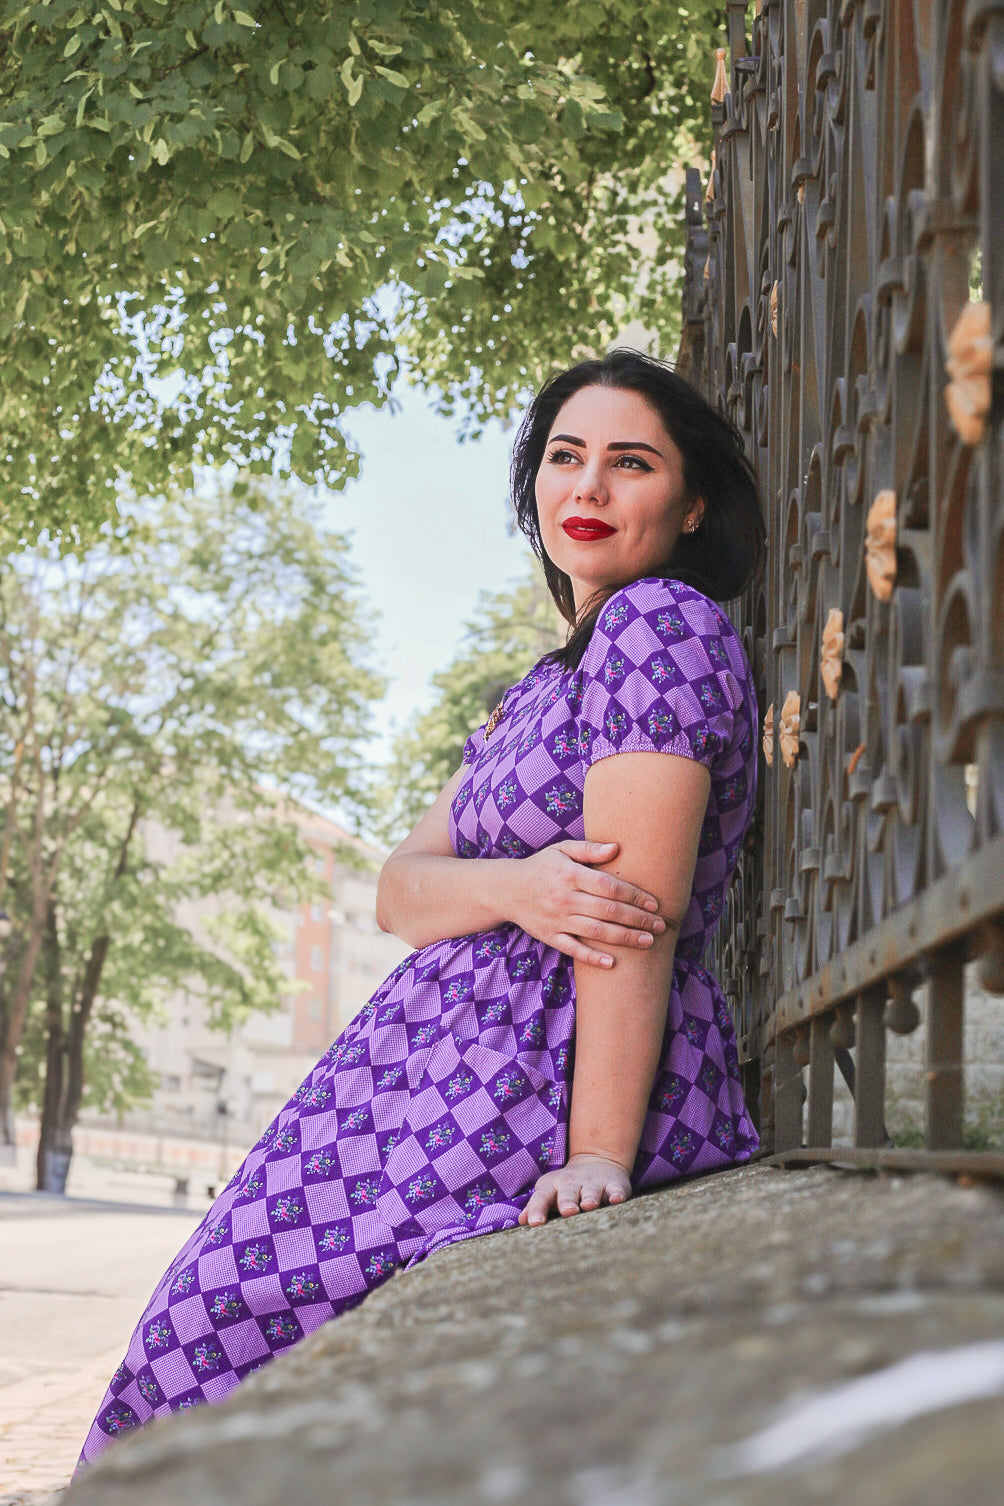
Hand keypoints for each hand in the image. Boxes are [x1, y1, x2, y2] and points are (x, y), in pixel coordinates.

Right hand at [502, 840, 664, 966]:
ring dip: (624, 938)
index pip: (608, 886)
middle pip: (607, 910)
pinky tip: (613, 963)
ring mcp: (557, 919)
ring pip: (596, 931)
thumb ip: (589, 849)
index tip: (654, 903)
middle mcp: (564, 898)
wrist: (507, 889)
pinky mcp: (550, 936)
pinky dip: (592, 957)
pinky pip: (573, 949)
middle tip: (660, 925)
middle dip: (637, 919)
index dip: (633, 895)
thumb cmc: (542, 866)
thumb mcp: (562, 850)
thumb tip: (617, 848)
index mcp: (569, 874)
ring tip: (648, 941)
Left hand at [518, 1153, 631, 1226]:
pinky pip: (614, 1189)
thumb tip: (522, 1220)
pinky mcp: (613, 1184)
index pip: (541, 1198)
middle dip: (567, 1202)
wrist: (598, 1161)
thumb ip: (536, 1206)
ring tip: (589, 1205)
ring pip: (590, 1191)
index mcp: (552, 1187)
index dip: (537, 1209)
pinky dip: (615, 1194)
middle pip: (567, 1193)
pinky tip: (616, 1199)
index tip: (535, 1223)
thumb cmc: (567, 1188)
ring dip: (590, 1197)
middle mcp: (572, 1183)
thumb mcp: (549, 1193)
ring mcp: (593, 1183)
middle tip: (567, 1211)